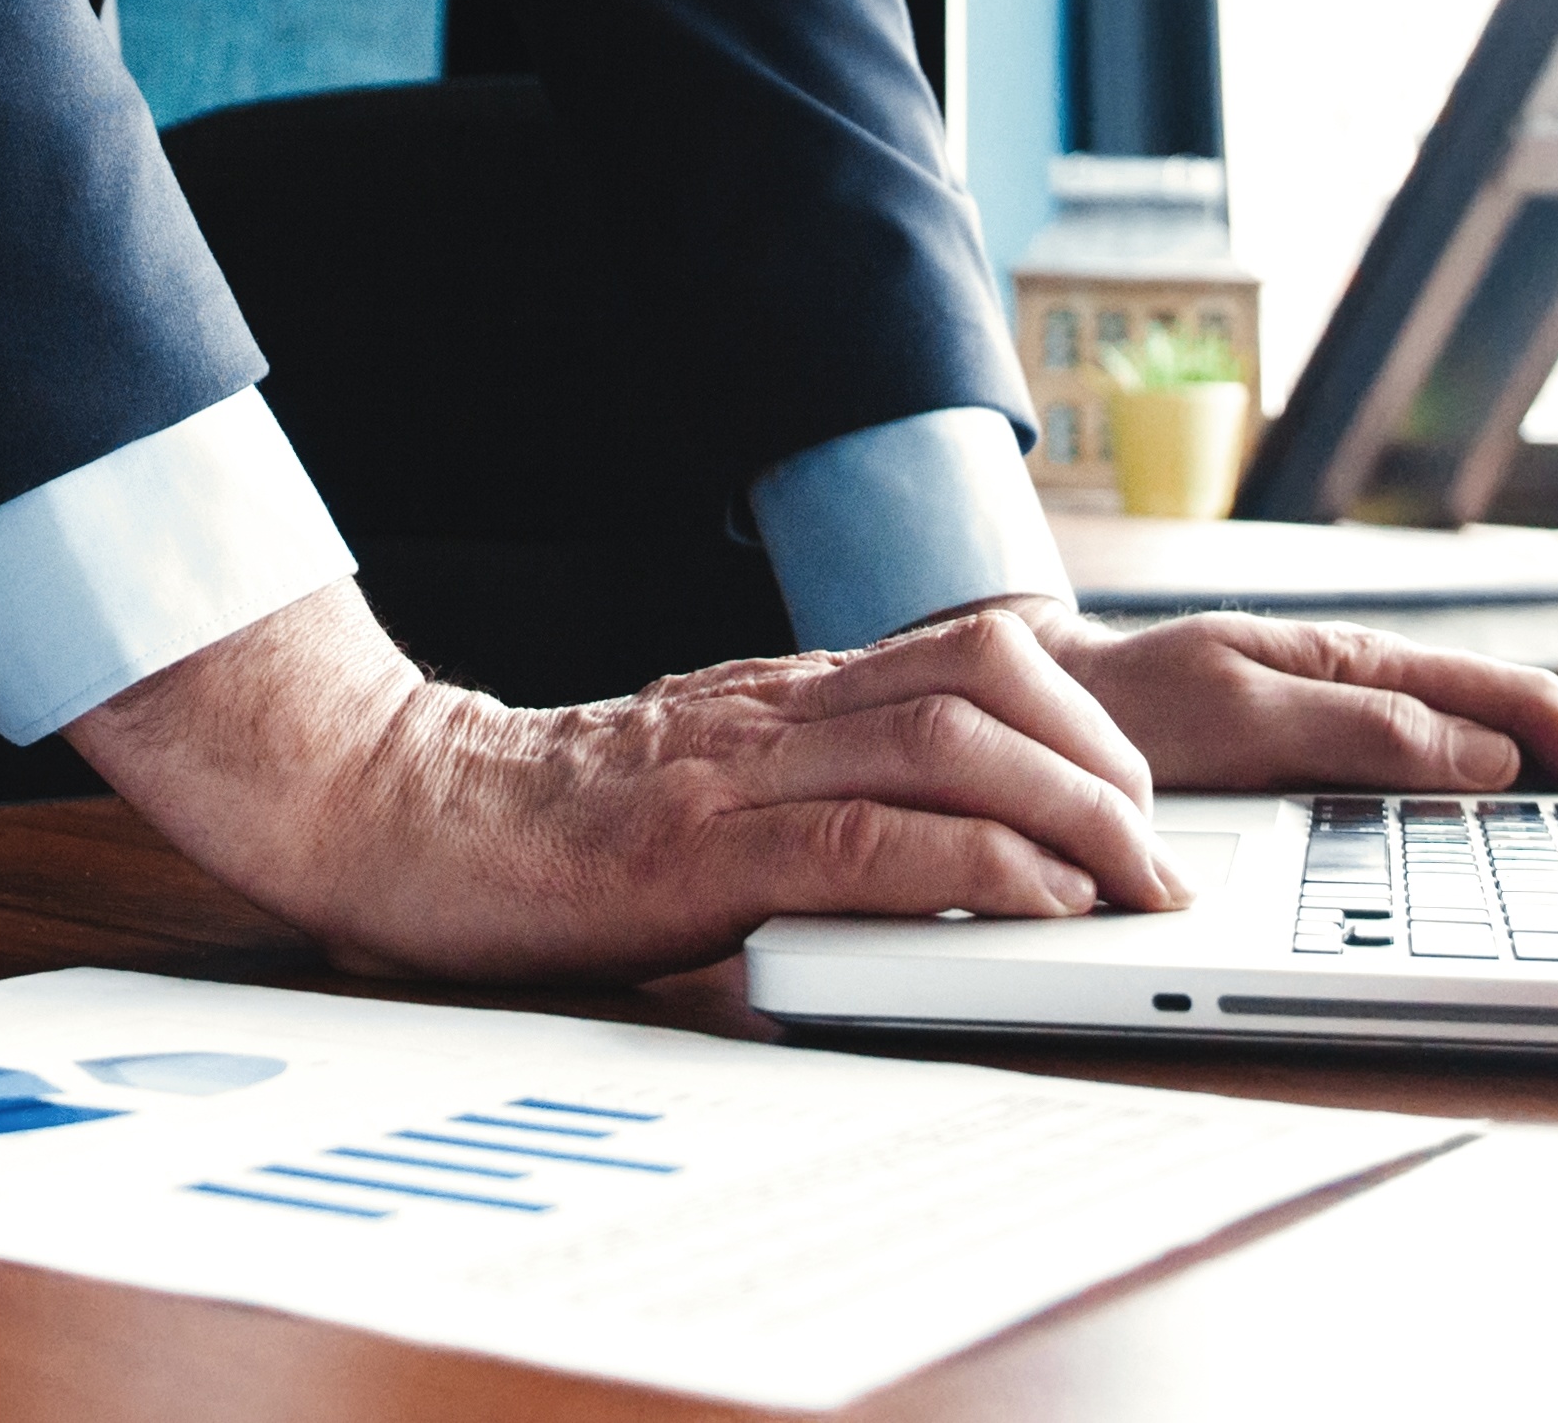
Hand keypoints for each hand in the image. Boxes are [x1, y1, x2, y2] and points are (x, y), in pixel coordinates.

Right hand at [69, 584, 1190, 982]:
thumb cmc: (549, 825)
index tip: (1147, 798)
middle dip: (1111, 758)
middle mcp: (780, 707)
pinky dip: (982, 865)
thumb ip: (810, 795)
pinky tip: (1035, 907)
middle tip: (1158, 852)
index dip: (1088, 712)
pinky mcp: (705, 844)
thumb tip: (948, 857)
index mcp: (787, 693)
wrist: (400, 811)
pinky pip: (876, 835)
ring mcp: (743, 766)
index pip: (977, 650)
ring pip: (962, 739)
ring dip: (1078, 814)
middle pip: (998, 672)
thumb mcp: (707, 786)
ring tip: (1128, 889)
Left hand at [1017, 603, 1557, 797]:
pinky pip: (1444, 783)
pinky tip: (1548, 833)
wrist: (1028, 706)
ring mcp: (1354, 727)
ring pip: (1494, 752)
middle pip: (1523, 723)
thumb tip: (1485, 757)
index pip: (1507, 698)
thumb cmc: (1116, 706)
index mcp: (1356, 665)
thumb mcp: (1228, 710)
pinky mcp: (1330, 769)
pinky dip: (1518, 801)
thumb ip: (1354, 726)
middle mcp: (1367, 690)